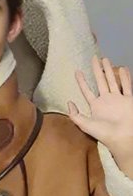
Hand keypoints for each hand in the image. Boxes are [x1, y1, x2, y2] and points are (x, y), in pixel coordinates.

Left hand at [68, 57, 132, 174]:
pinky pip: (127, 86)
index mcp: (96, 106)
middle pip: (100, 81)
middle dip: (97, 70)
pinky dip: (125, 77)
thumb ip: (75, 114)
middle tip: (94, 58)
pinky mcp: (129, 100)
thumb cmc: (104, 133)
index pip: (86, 90)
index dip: (81, 81)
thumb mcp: (85, 125)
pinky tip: (122, 68)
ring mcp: (118, 100)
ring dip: (109, 70)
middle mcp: (106, 101)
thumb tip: (68, 102)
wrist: (123, 138)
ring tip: (106, 59)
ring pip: (113, 81)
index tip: (77, 71)